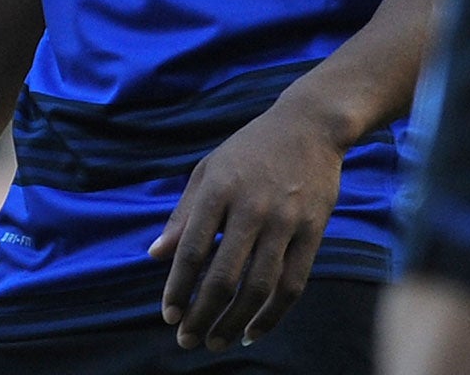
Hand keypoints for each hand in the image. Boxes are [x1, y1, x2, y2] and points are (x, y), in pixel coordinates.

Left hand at [151, 92, 347, 350]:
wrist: (308, 128)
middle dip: (202, 314)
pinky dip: (272, 315)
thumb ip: (183, 215)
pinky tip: (252, 332)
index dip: (178, 287)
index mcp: (218, 190)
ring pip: (259, 287)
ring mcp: (286, 222)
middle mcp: (251, 208)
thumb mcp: (207, 171)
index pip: (193, 250)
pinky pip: (292, 285)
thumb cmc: (248, 151)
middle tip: (186, 341)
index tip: (167, 315)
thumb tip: (156, 255)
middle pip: (225, 276)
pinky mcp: (314, 233)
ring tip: (215, 341)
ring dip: (234, 322)